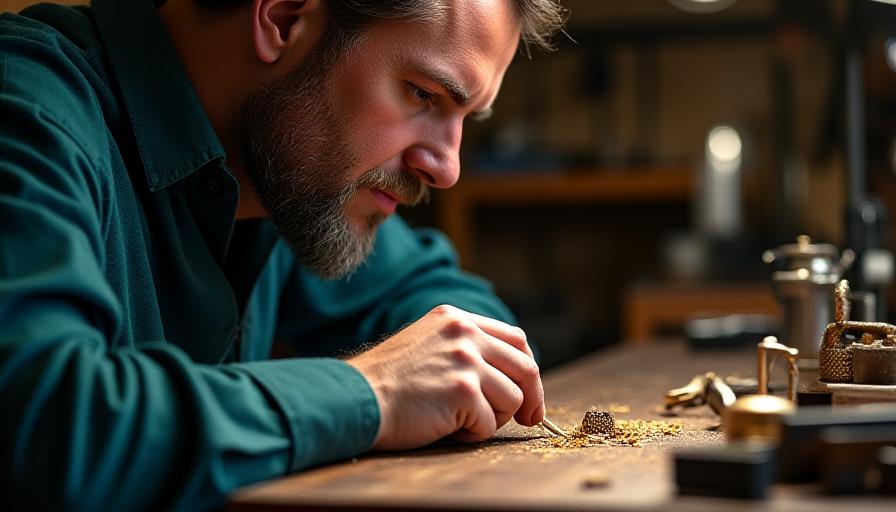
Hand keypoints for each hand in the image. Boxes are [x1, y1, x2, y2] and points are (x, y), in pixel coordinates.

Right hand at [347, 305, 544, 449]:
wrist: (356, 397)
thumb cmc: (387, 381)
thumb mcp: (427, 343)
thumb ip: (464, 348)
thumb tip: (507, 375)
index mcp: (457, 319)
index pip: (515, 338)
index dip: (526, 369)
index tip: (527, 391)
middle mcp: (464, 334)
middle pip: (525, 367)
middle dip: (531, 398)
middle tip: (529, 419)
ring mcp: (465, 361)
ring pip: (512, 399)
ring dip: (492, 418)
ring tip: (461, 422)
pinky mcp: (463, 391)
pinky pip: (489, 424)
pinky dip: (472, 435)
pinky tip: (446, 429)